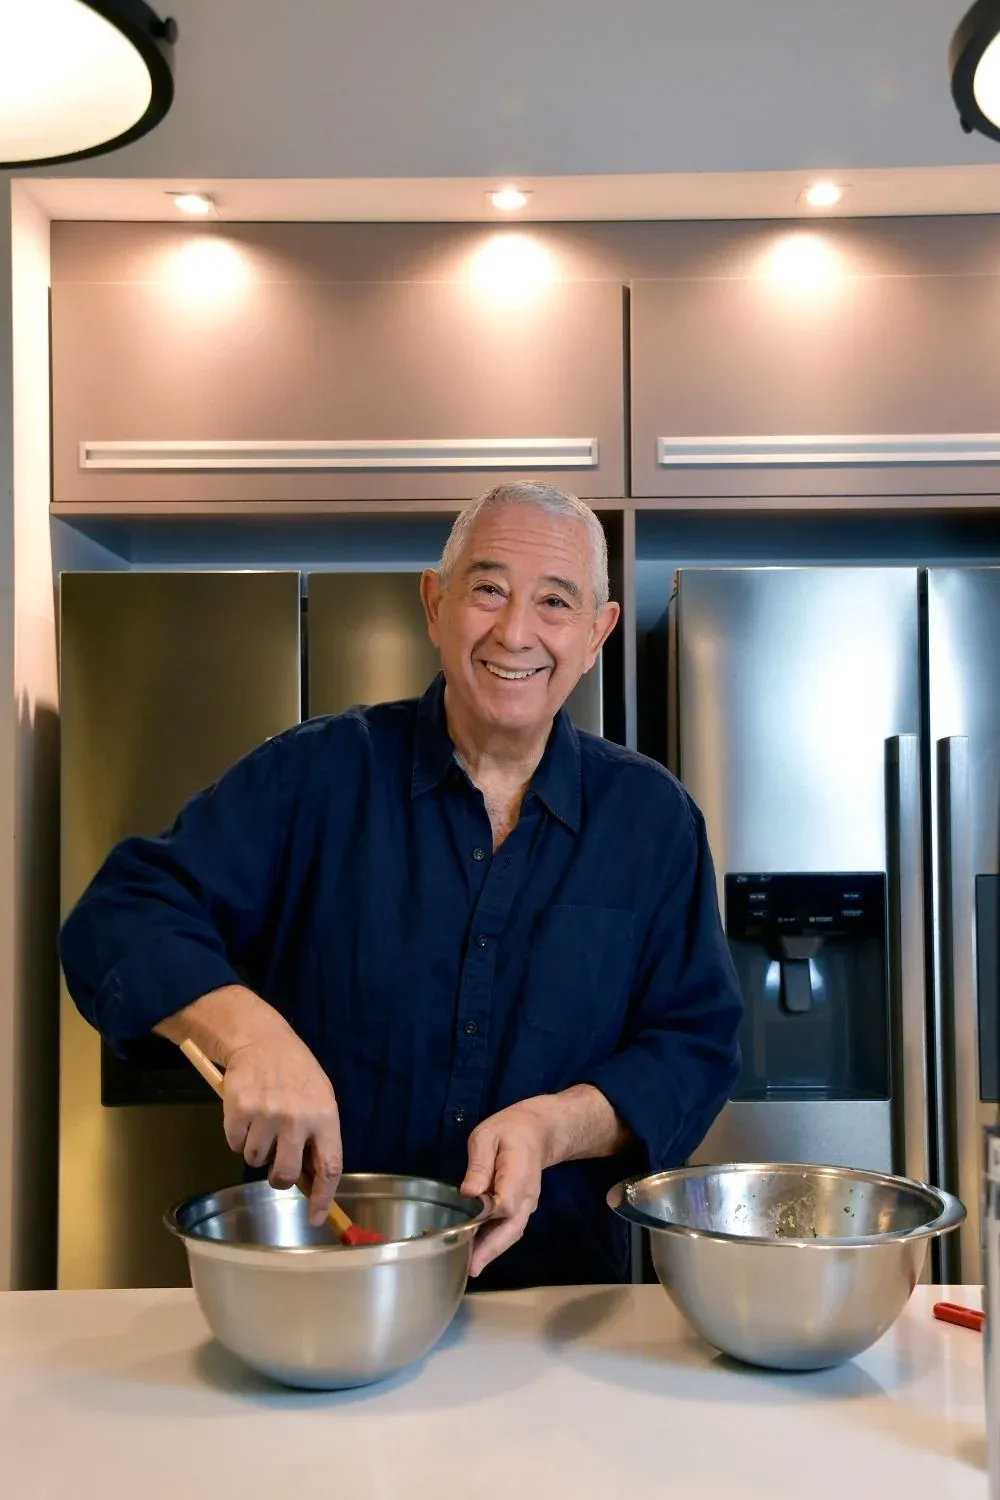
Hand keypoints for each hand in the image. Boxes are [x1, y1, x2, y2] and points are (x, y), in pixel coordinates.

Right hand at [221, 1022, 342, 1227]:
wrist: (262, 1040)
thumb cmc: (296, 1074)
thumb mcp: (320, 1099)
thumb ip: (318, 1137)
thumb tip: (313, 1183)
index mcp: (325, 1116)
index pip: (329, 1168)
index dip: (323, 1199)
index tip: (316, 1219)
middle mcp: (296, 1118)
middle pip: (286, 1174)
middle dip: (279, 1178)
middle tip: (277, 1166)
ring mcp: (266, 1114)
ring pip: (255, 1161)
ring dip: (257, 1150)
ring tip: (263, 1123)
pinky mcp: (238, 1111)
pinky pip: (234, 1145)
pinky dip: (238, 1137)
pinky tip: (247, 1115)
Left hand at [460, 1097, 558, 1276]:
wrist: (536, 1132)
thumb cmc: (509, 1131)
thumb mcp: (487, 1137)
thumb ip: (479, 1163)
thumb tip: (469, 1192)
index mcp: (518, 1174)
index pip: (506, 1203)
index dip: (488, 1216)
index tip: (468, 1225)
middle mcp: (527, 1196)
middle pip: (512, 1227)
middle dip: (491, 1249)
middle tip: (471, 1268)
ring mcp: (527, 1205)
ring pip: (512, 1232)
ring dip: (493, 1251)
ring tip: (471, 1266)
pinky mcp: (522, 1209)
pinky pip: (511, 1229)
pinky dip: (496, 1243)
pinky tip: (478, 1252)